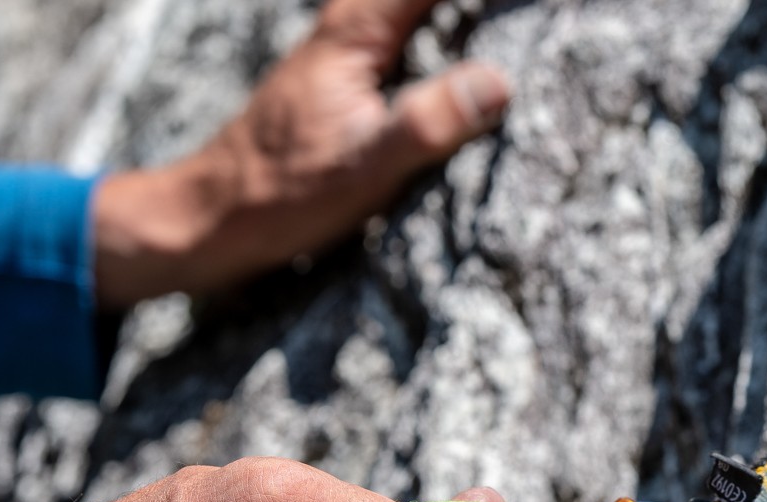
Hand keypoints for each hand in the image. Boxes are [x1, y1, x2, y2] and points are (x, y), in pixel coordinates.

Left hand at [92, 0, 511, 308]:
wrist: (214, 215)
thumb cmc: (280, 192)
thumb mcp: (364, 166)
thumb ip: (430, 122)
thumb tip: (498, 84)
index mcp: (357, 31)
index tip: (552, 6)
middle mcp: (352, 25)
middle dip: (484, 6)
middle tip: (547, 15)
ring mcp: (351, 47)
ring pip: (418, 8)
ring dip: (464, 16)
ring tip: (518, 27)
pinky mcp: (354, 73)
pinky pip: (414, 28)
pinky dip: (449, 27)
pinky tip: (477, 53)